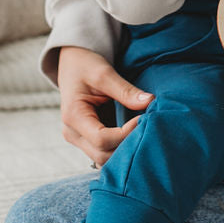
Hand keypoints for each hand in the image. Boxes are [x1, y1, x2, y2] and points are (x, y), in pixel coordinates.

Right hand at [57, 46, 152, 166]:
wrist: (73, 64)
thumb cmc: (86, 65)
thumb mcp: (105, 73)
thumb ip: (126, 91)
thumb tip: (150, 102)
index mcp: (73, 117)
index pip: (102, 139)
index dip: (126, 133)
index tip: (144, 118)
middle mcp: (73, 133)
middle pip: (103, 155)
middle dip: (127, 145)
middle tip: (148, 127)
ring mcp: (79, 138)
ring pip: (104, 158)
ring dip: (125, 148)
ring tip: (143, 131)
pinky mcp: (88, 138)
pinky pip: (106, 150)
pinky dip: (121, 145)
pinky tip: (135, 133)